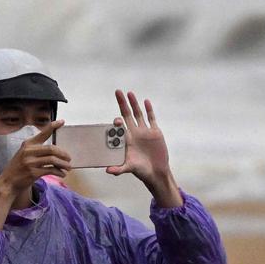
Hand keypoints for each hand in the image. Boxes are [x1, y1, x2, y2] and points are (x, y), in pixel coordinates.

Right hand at [0, 120, 70, 194]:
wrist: (9, 181)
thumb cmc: (20, 166)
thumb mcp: (26, 154)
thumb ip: (38, 150)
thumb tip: (59, 151)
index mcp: (28, 144)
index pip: (42, 133)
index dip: (52, 126)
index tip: (62, 121)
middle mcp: (28, 151)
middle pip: (52, 149)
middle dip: (63, 154)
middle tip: (69, 159)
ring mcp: (30, 162)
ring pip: (53, 160)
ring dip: (64, 164)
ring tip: (68, 167)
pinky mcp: (32, 173)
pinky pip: (51, 170)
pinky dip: (59, 172)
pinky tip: (62, 174)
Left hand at [107, 89, 182, 206]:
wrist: (156, 171)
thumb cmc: (141, 171)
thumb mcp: (129, 168)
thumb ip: (119, 169)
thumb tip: (107, 171)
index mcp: (126, 140)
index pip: (119, 127)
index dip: (117, 122)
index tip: (117, 120)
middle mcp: (134, 133)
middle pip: (127, 114)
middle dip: (122, 103)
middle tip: (117, 92)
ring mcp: (144, 131)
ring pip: (138, 114)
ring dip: (134, 103)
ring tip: (130, 93)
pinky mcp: (155, 132)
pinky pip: (151, 118)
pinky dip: (149, 110)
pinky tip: (146, 101)